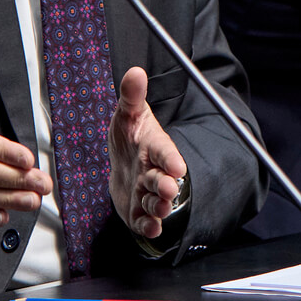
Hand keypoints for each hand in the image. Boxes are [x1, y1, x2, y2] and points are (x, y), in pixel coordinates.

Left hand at [108, 67, 188, 239]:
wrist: (122, 162)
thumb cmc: (130, 136)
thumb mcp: (128, 114)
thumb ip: (132, 96)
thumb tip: (135, 71)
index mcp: (154, 148)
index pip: (164, 152)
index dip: (171, 159)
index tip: (178, 166)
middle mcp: (153, 172)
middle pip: (162, 180)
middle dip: (166, 185)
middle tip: (169, 188)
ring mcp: (146, 193)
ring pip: (155, 202)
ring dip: (158, 206)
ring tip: (160, 207)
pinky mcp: (138, 211)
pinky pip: (145, 220)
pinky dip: (149, 226)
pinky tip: (151, 229)